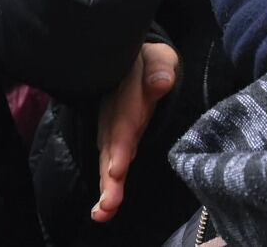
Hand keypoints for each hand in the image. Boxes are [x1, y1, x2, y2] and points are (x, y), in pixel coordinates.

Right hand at [92, 42, 178, 222]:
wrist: (132, 59)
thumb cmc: (151, 59)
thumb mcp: (158, 55)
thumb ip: (159, 67)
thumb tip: (162, 81)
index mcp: (125, 95)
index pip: (123, 121)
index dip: (120, 145)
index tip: (117, 168)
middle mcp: (113, 116)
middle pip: (111, 148)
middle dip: (110, 177)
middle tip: (108, 204)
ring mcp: (111, 129)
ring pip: (107, 159)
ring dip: (107, 186)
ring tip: (104, 212)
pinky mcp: (113, 140)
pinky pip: (109, 162)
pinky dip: (107, 186)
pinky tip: (105, 210)